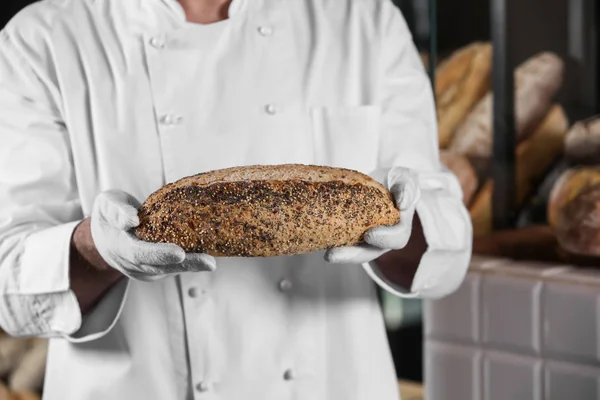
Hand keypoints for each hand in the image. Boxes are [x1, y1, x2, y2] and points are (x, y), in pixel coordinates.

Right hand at [90, 189, 215, 281]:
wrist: (105, 236)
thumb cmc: (109, 215)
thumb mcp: (106, 204)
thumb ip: (116, 210)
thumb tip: (132, 219)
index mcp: (119, 246)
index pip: (140, 253)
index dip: (160, 254)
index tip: (179, 253)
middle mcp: (133, 264)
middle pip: (160, 267)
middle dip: (186, 265)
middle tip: (208, 262)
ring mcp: (145, 270)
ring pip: (169, 270)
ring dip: (192, 266)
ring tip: (211, 262)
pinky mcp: (156, 270)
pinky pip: (173, 268)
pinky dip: (190, 263)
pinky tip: (207, 257)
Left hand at [324, 167, 420, 263]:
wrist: (378, 181)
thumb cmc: (394, 181)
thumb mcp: (403, 177)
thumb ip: (406, 186)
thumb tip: (403, 202)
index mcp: (399, 227)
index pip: (396, 238)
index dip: (384, 239)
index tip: (369, 234)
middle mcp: (383, 239)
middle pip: (371, 252)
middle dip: (354, 254)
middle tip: (335, 253)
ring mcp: (365, 241)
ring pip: (355, 253)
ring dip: (341, 256)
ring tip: (327, 254)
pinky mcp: (349, 236)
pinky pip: (341, 244)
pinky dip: (330, 244)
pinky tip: (317, 242)